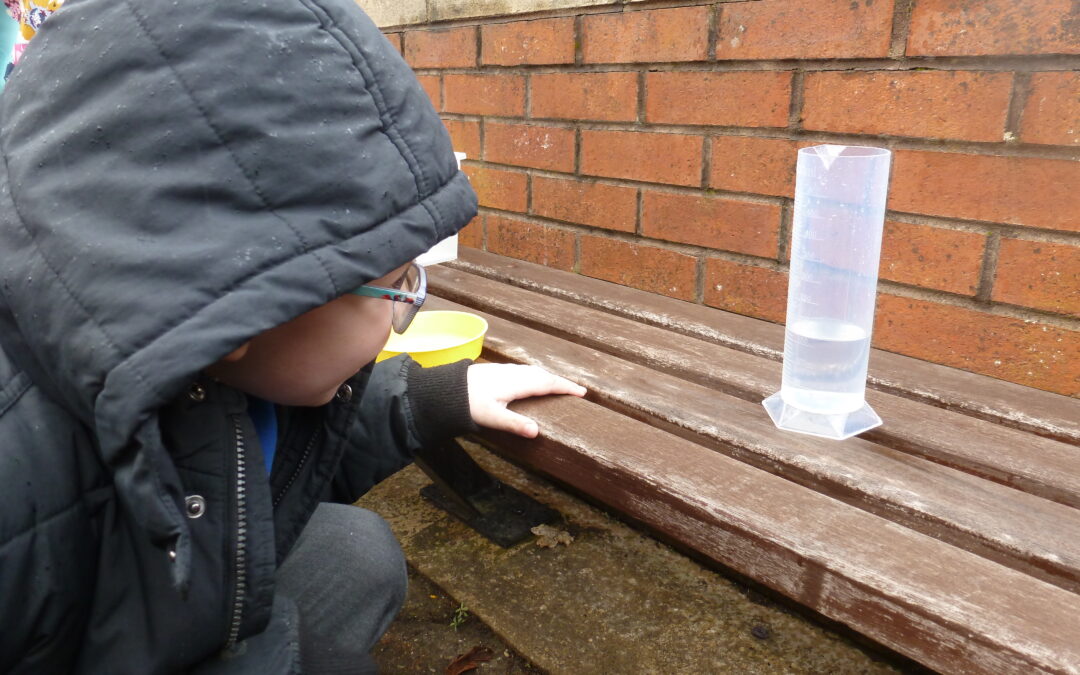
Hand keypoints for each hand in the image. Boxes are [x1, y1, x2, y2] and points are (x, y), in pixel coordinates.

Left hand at [467, 363, 586, 438]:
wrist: (444, 389)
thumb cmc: (467, 403)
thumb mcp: (492, 417)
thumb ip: (515, 424)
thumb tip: (536, 432)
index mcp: (517, 383)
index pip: (548, 383)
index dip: (566, 387)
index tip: (582, 392)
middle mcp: (513, 374)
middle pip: (543, 375)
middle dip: (560, 382)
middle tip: (575, 390)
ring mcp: (505, 370)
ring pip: (533, 371)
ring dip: (548, 377)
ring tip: (557, 386)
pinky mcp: (496, 371)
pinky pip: (524, 371)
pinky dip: (535, 376)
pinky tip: (530, 381)